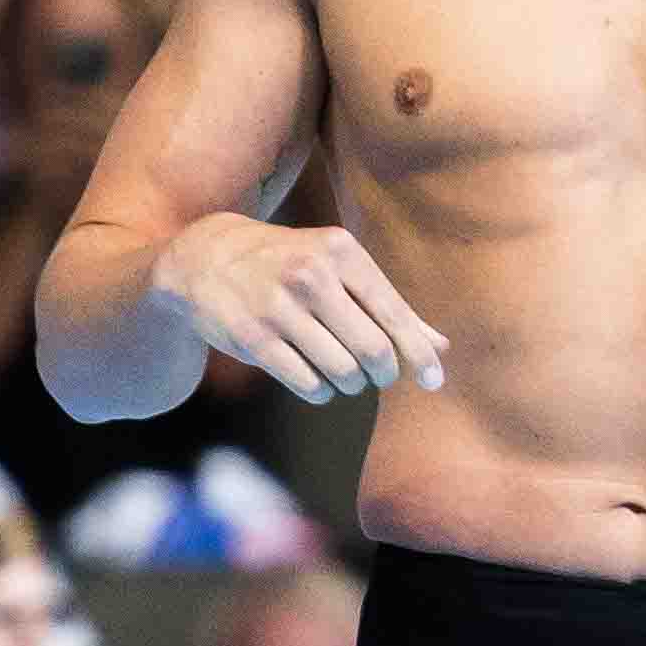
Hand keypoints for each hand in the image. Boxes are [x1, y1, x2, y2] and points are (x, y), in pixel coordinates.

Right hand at [143, 214, 448, 402]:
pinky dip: (322, 392)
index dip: (420, 356)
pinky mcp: (253, 337)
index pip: (395, 315)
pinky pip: (307, 383)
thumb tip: (440, 347)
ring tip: (346, 375)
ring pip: (342, 371)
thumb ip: (388, 305)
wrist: (206, 256)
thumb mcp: (339, 268)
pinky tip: (319, 382)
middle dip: (383, 374)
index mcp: (342, 253)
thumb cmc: (291, 264)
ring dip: (351, 384)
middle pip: (373, 350)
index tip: (434, 382)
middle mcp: (310, 275)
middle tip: (378, 376)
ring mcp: (278, 307)